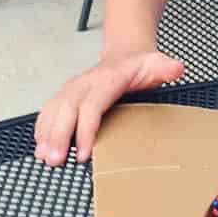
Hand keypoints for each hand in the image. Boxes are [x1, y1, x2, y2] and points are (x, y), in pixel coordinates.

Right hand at [35, 50, 183, 166]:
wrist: (126, 55)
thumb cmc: (140, 66)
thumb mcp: (157, 64)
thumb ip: (166, 68)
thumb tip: (177, 68)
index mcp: (106, 80)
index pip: (92, 105)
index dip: (86, 129)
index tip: (84, 153)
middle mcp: (85, 83)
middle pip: (67, 109)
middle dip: (59, 136)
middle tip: (56, 161)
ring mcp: (72, 89)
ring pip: (54, 110)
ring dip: (46, 134)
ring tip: (44, 158)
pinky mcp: (65, 96)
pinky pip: (48, 111)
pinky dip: (42, 129)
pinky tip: (40, 147)